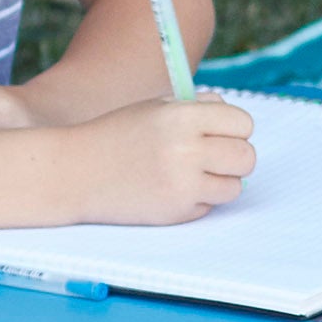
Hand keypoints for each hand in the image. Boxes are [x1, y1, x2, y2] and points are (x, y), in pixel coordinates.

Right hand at [71, 92, 258, 224]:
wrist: (75, 172)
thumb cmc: (116, 134)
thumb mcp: (154, 108)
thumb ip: (197, 108)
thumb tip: (237, 121)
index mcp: (182, 117)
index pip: (242, 123)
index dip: (235, 127)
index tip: (220, 132)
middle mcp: (186, 150)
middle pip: (247, 157)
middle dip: (235, 155)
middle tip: (214, 155)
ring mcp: (182, 185)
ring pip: (234, 186)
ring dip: (220, 180)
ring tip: (194, 173)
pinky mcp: (176, 212)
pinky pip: (209, 206)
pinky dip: (198, 199)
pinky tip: (171, 189)